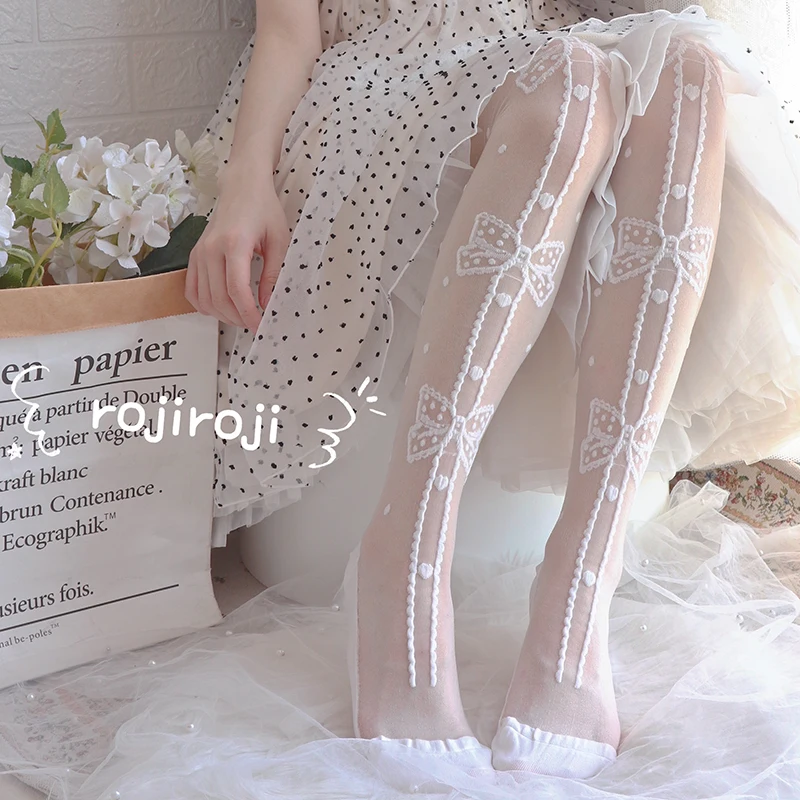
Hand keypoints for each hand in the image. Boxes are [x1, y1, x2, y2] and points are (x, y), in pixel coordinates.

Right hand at [185, 170, 289, 329]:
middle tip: (255, 323)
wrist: (242, 187)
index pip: (237, 290)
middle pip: (219, 299)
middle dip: (238, 318)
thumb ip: (274, 274)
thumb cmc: (264, 210)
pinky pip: (192, 290)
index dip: (249, 314)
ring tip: (242, 317)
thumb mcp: (279, 241)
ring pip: (205, 299)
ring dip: (223, 315)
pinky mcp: (194, 256)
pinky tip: (221, 308)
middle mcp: (211, 249)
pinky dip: (205, 305)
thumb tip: (269, 305)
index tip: (260, 326)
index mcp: (234, 243)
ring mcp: (199, 253)